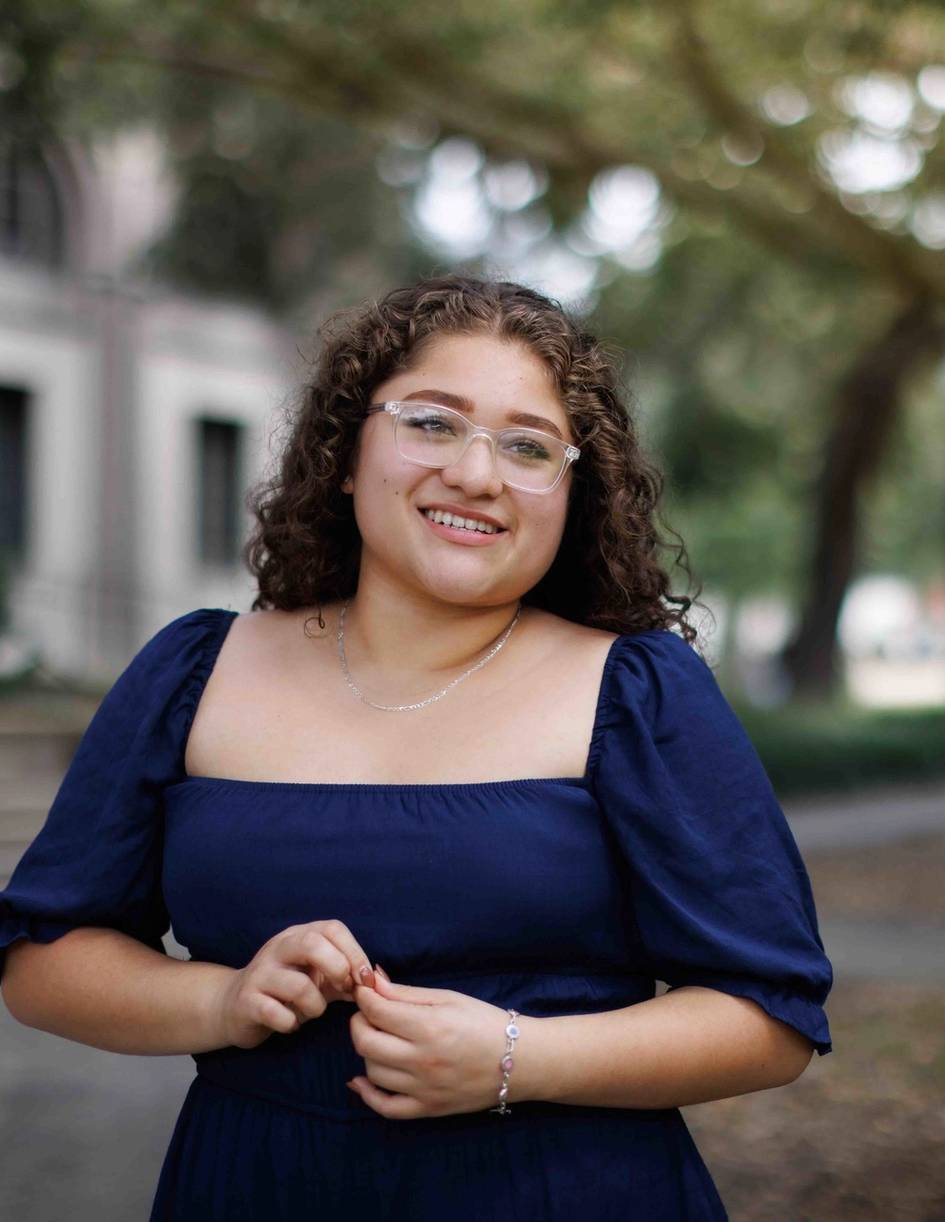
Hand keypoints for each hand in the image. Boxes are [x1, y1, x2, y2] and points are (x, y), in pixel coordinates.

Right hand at [212, 920, 375, 1049]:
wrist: (233, 1007)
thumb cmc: (286, 991)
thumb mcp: (318, 977)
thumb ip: (346, 976)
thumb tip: (379, 982)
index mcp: (298, 935)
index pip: (332, 928)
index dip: (355, 952)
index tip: (365, 979)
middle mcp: (278, 948)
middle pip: (313, 944)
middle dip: (337, 969)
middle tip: (343, 990)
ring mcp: (260, 974)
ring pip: (298, 984)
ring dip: (315, 1005)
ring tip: (313, 1012)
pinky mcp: (247, 1002)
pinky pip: (276, 1013)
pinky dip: (291, 1023)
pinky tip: (290, 1024)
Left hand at [345, 967, 519, 1118]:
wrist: (520, 1060)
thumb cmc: (484, 1022)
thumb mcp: (448, 998)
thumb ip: (406, 993)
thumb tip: (373, 983)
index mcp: (430, 1026)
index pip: (376, 1011)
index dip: (364, 997)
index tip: (365, 991)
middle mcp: (423, 1060)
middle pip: (365, 1043)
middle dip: (359, 1022)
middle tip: (369, 1014)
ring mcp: (424, 1088)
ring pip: (372, 1070)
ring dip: (368, 1051)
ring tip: (381, 1038)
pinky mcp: (428, 1109)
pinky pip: (385, 1107)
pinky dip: (367, 1094)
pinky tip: (361, 1079)